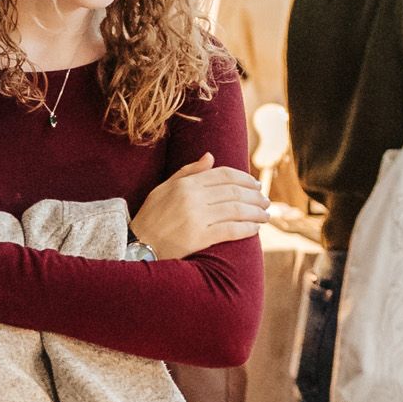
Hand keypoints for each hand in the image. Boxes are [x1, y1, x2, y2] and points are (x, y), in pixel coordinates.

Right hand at [133, 159, 266, 259]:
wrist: (136, 245)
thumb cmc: (151, 217)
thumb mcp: (163, 188)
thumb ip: (188, 172)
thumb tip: (211, 156)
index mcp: (186, 184)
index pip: (224, 175)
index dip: (245, 178)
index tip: (256, 184)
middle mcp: (192, 198)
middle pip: (234, 192)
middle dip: (255, 195)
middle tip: (266, 200)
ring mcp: (196, 217)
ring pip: (236, 210)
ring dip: (255, 212)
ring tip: (266, 215)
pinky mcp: (198, 238)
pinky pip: (230, 230)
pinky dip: (246, 228)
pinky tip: (255, 229)